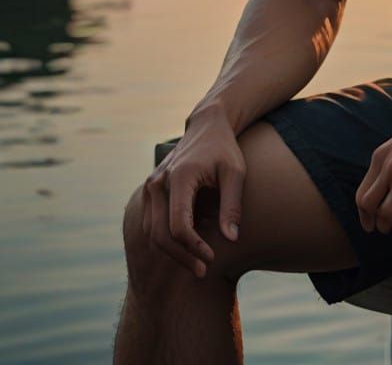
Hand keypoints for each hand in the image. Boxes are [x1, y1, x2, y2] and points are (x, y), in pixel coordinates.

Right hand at [142, 105, 245, 278]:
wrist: (207, 126)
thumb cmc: (225, 149)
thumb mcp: (235, 173)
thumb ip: (232, 205)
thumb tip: (231, 239)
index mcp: (180, 178)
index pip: (178, 225)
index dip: (194, 246)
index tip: (212, 258)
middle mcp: (158, 183)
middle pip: (160, 233)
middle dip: (182, 256)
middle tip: (204, 271)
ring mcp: (151, 186)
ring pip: (152, 232)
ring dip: (173, 252)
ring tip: (198, 264)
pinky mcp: (151, 191)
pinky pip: (152, 223)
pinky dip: (167, 239)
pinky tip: (189, 246)